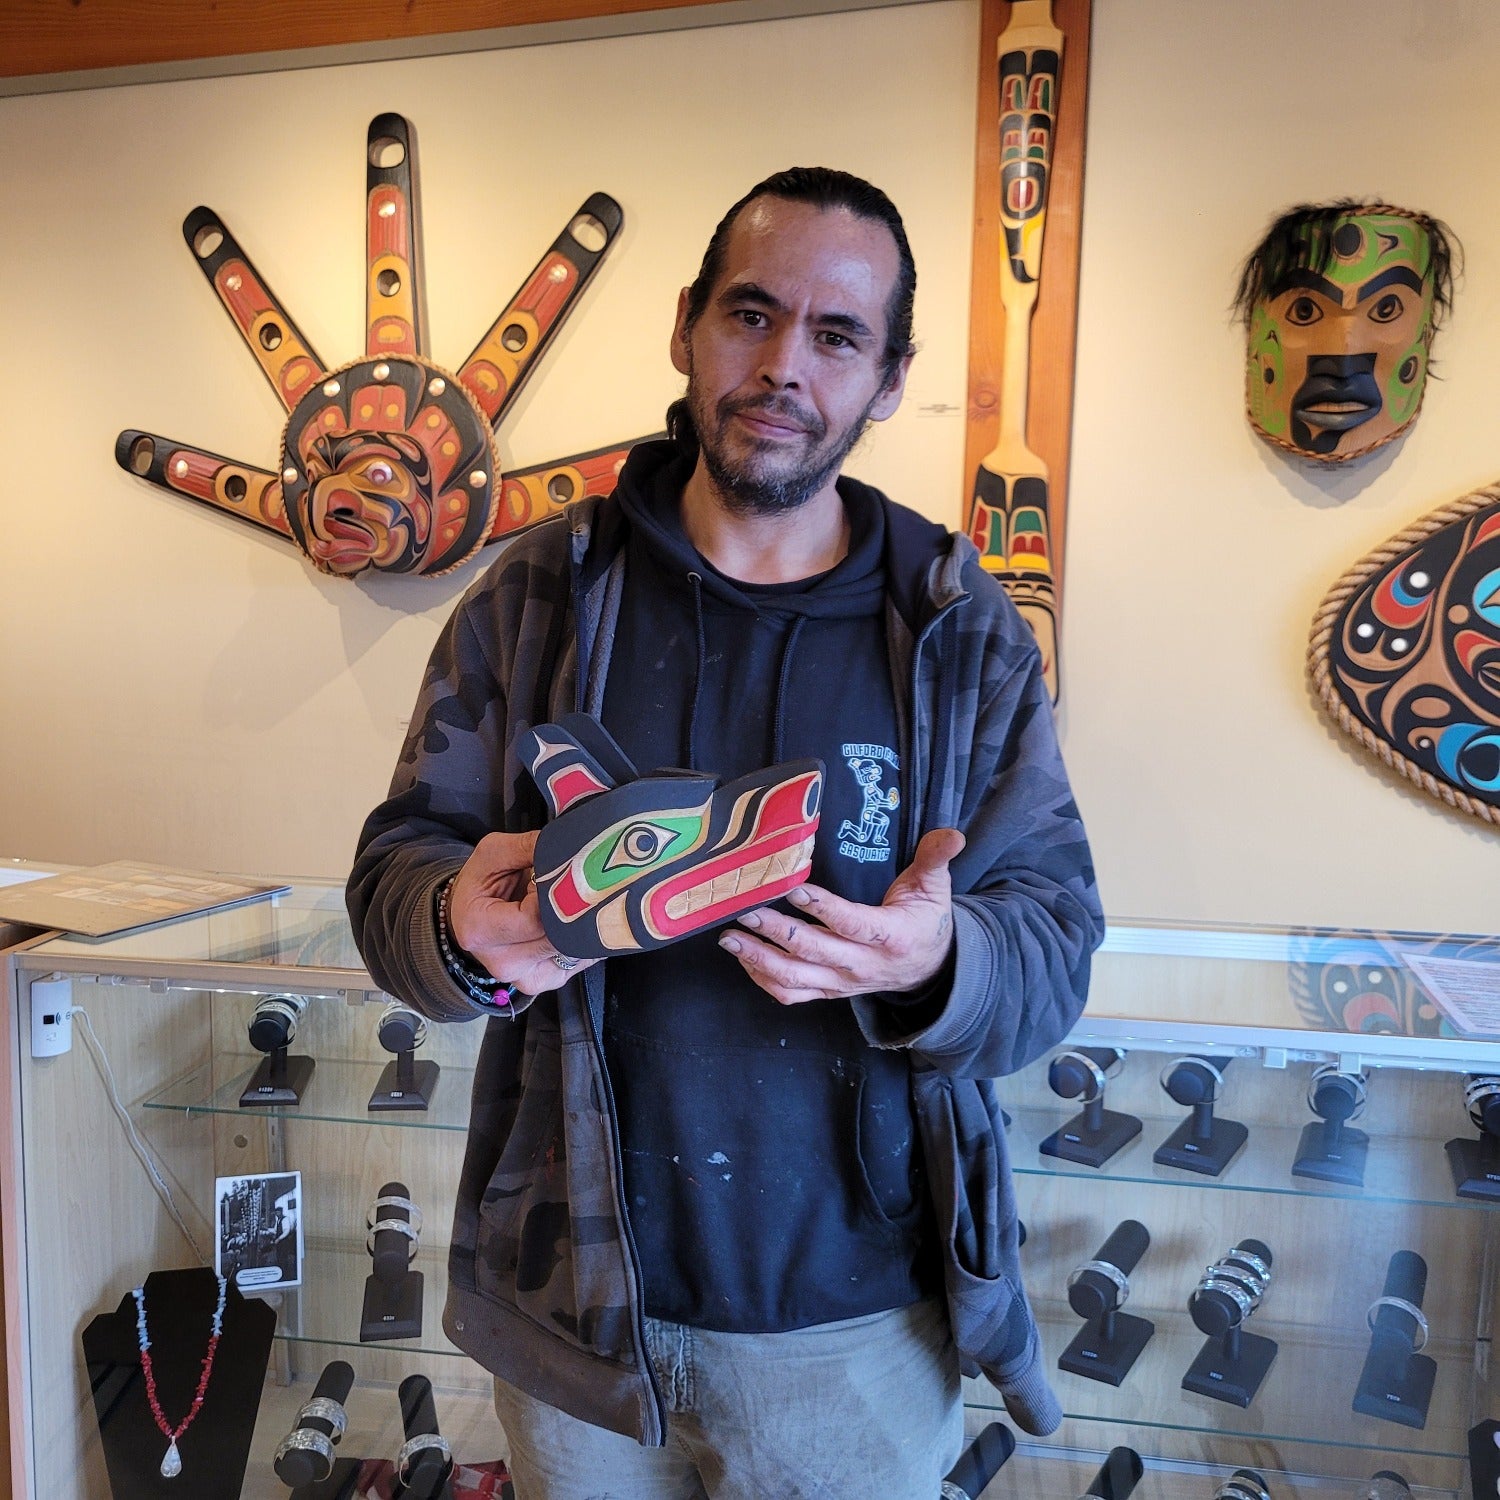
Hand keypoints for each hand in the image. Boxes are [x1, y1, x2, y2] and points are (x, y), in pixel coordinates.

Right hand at [450, 831, 598, 995]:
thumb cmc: (479, 885)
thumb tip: (568, 847)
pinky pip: (576, 963)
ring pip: (571, 952)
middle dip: (572, 909)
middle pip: (557, 938)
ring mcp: (522, 978)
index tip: (554, 876)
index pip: (537, 917)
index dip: (554, 893)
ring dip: (579, 924)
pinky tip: (573, 923)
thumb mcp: (493, 853)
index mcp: (479, 930)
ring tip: (569, 904)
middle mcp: (500, 962)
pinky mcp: (542, 983)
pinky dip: (581, 941)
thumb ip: (529, 847)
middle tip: (574, 887)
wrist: (469, 916)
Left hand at [719, 828, 963, 1005]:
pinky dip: (763, 980)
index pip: (852, 924)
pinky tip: (744, 957)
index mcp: (890, 936)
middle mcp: (863, 965)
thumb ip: (935, 858)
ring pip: (795, 979)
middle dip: (775, 931)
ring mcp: (842, 983)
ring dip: (759, 959)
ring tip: (730, 937)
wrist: (930, 970)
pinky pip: (791, 995)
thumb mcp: (935, 888)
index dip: (823, 909)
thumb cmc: (925, 921)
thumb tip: (951, 834)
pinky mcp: (829, 992)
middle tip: (745, 909)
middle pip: (813, 951)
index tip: (795, 890)